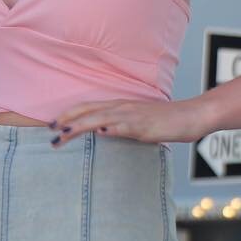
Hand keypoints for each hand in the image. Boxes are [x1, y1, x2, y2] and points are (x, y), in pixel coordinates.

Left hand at [50, 98, 213, 145]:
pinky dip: (110, 128)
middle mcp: (122, 107)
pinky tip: (99, 132)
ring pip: (101, 117)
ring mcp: (132, 115)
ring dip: (81, 125)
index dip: (68, 115)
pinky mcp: (144, 125)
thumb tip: (101, 132)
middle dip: (67, 120)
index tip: (52, 125)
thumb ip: (118, 126)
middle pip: (88, 111)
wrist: (191, 116)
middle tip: (49, 131)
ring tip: (64, 134)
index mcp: (119, 106)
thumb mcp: (136, 124)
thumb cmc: (164, 121)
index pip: (87, 108)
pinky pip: (124, 125)